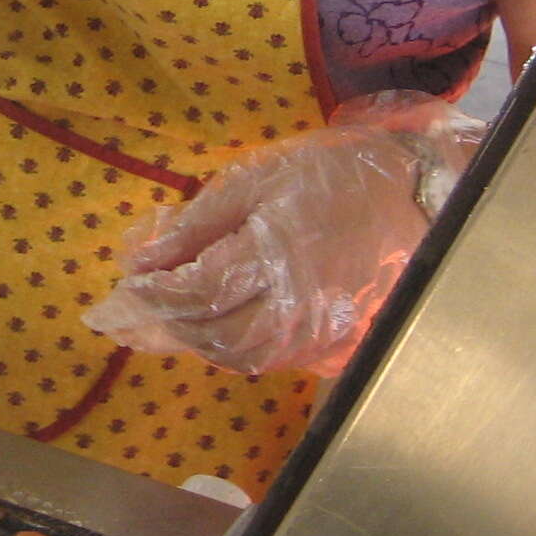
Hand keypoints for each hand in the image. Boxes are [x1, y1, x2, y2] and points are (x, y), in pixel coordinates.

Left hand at [85, 94, 483, 375]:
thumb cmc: (335, 178)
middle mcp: (294, 310)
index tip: (122, 286)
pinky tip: (202, 332)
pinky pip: (267, 357)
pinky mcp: (330, 346)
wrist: (419, 202)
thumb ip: (200, 223)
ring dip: (188, 342)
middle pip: (210, 334)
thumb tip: (142, 259)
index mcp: (274, 260)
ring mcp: (315, 335)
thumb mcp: (259, 179)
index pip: (196, 291)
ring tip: (147, 329)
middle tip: (115, 320)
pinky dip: (227, 347)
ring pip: (236, 355)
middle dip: (159, 327)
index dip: (153, 293)